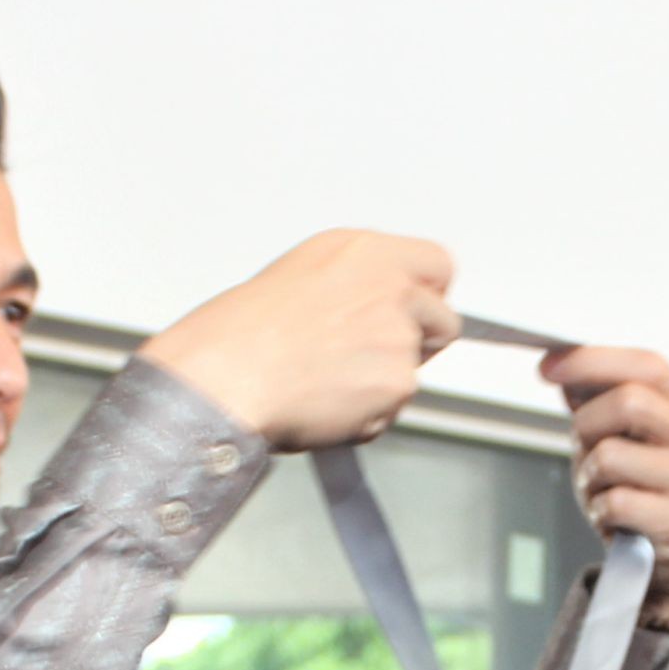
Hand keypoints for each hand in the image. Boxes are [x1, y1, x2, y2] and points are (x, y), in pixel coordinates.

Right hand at [143, 230, 456, 450]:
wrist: (225, 375)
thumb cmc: (240, 333)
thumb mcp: (298, 277)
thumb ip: (352, 284)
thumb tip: (372, 306)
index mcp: (363, 251)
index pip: (438, 265)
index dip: (428, 295)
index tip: (414, 312)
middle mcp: (389, 286)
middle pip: (443, 321)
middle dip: (418, 345)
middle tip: (368, 360)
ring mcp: (397, 334)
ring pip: (412, 372)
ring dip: (380, 385)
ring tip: (325, 383)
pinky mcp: (397, 382)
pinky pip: (391, 410)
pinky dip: (364, 418)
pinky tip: (323, 405)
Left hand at [549, 349, 668, 613]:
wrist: (658, 561)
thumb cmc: (635, 491)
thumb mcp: (613, 437)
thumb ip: (594, 400)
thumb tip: (564, 369)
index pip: (646, 365)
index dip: (593, 360)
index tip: (549, 367)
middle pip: (628, 402)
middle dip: (587, 427)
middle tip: (585, 452)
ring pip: (612, 455)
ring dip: (590, 477)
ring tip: (604, 491)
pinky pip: (616, 503)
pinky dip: (599, 511)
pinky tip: (613, 519)